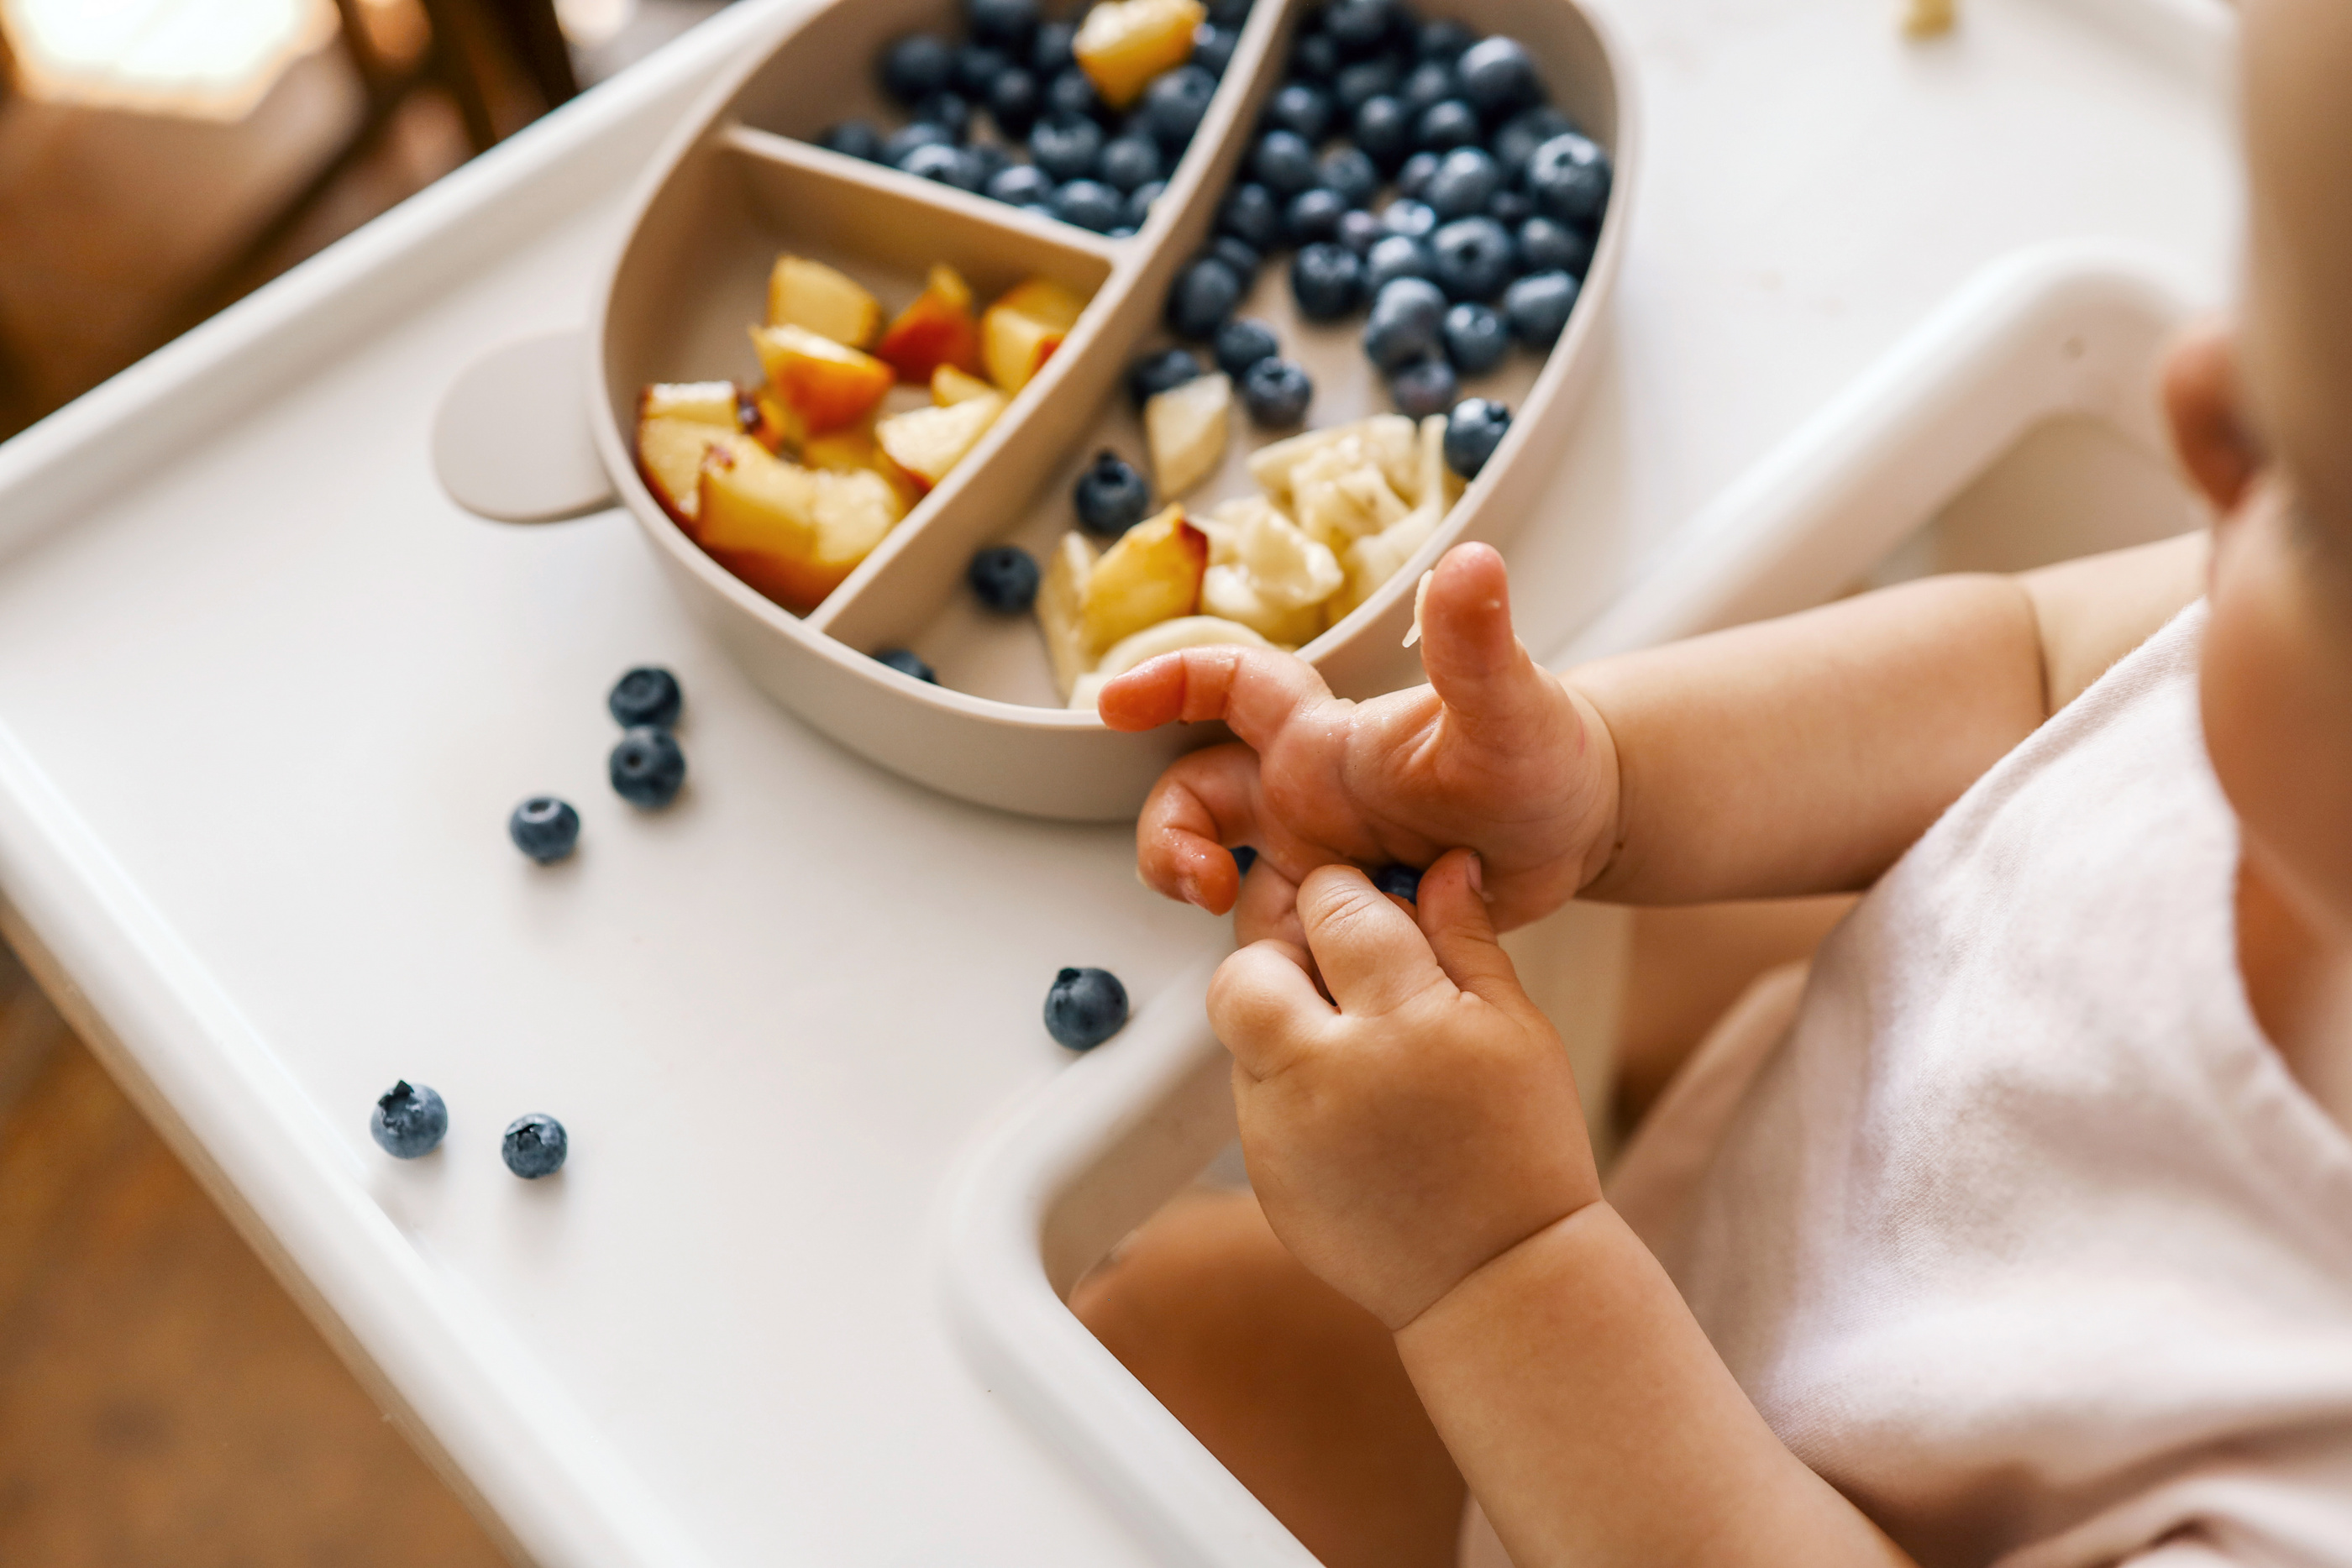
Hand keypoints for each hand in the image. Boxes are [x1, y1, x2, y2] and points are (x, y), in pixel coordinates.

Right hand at [1099, 544, 1617, 941]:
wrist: (1578, 836)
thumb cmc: (1542, 755)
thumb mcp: (1509, 706)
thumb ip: (1476, 643)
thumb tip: (1472, 562)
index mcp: (1325, 736)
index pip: (1227, 687)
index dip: (1164, 681)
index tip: (1109, 704)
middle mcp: (1304, 793)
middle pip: (1192, 798)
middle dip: (1168, 840)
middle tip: (1200, 885)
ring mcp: (1317, 859)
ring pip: (1223, 879)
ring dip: (1227, 912)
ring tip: (1276, 944)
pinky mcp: (1338, 921)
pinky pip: (1281, 945)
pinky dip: (1285, 963)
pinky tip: (1328, 976)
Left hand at [1210, 850, 1600, 1329]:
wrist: (1497, 1279)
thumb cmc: (1521, 1151)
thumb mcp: (1517, 1029)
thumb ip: (1466, 938)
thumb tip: (1441, 865)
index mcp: (1405, 1019)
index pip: (1334, 907)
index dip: (1343, 895)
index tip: (1363, 910)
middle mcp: (1329, 1070)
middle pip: (1246, 966)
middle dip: (1280, 953)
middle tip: (1329, 973)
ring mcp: (1285, 1127)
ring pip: (1239, 1031)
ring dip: (1280, 1019)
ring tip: (1350, 1047)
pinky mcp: (1264, 1172)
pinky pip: (1250, 1096)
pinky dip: (1286, 1083)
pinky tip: (1347, 1108)